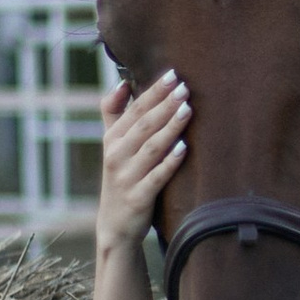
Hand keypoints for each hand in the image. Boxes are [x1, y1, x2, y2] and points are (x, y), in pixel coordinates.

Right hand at [96, 73, 187, 260]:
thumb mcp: (111, 145)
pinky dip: (170, 162)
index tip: (173, 74)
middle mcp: (116, 155)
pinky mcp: (138, 198)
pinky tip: (184, 147)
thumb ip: (114, 113)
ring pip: (151, 148)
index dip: (153, 92)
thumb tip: (121, 82)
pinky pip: (156, 177)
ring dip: (170, 128)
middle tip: (185, 88)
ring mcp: (126, 177)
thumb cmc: (121, 177)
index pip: (134, 110)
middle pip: (143, 125)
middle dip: (164, 105)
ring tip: (188, 110)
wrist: (115, 225)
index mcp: (112, 139)